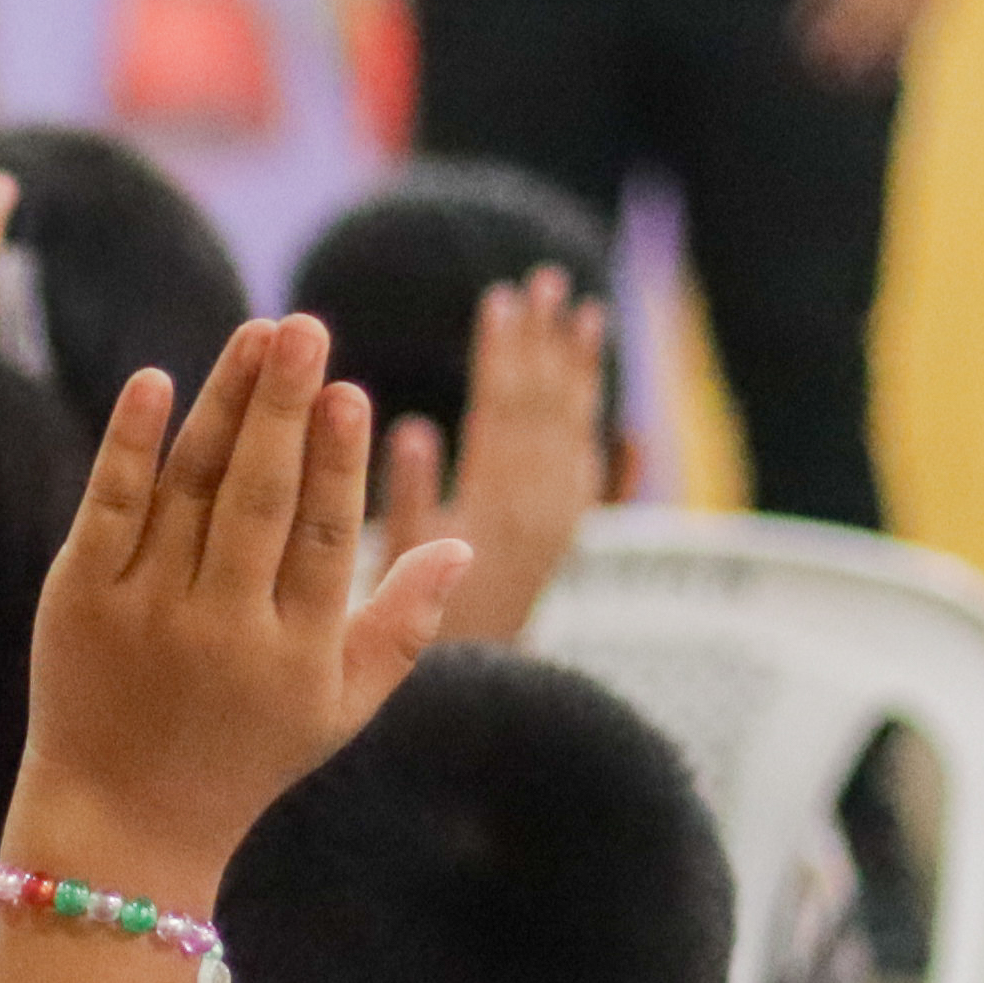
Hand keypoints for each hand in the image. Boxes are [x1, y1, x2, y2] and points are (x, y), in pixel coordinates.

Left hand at [0, 314, 469, 908]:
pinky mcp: (79, 601)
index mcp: (296, 652)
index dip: (340, 464)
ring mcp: (145, 612)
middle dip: (284, 409)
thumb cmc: (247, 754)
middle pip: (258, 500)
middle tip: (304, 326)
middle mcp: (222, 630)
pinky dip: (130, 446)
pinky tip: (153, 383)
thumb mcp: (339, 707)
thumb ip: (404, 626)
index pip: (326, 540)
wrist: (122, 820)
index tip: (352, 391)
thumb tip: (463, 543)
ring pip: (188, 490)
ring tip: (255, 335)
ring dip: (221, 404)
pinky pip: (108, 510)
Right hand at [375, 265, 613, 646]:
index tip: (502, 298)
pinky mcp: (565, 529)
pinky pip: (584, 454)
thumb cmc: (406, 632)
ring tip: (581, 306)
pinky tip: (592, 376)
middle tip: (550, 280)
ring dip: (576, 365)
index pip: (505, 416)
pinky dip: (588, 408)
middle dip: (546, 342)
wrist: (473, 702)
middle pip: (546, 409)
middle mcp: (537, 514)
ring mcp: (558, 520)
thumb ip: (404, 499)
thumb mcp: (391, 568)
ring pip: (573, 428)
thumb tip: (411, 426)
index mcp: (492, 515)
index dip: (505, 355)